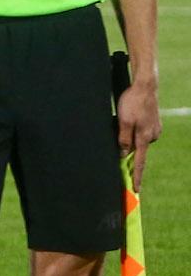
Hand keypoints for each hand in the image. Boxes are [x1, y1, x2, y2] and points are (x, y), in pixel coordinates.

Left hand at [118, 76, 160, 191]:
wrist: (145, 87)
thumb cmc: (132, 102)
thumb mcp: (123, 121)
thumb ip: (123, 139)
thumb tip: (123, 154)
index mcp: (144, 137)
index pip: (139, 162)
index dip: (136, 176)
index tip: (136, 189)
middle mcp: (152, 136)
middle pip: (136, 150)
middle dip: (127, 150)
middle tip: (120, 134)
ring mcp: (154, 129)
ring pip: (138, 141)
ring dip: (129, 137)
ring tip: (124, 119)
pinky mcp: (153, 124)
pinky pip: (141, 133)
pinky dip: (134, 131)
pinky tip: (130, 118)